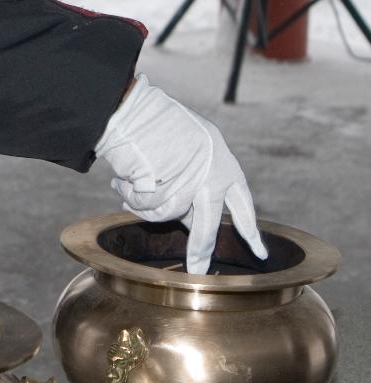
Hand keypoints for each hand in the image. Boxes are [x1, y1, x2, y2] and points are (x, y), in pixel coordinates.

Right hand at [94, 74, 267, 274]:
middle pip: (206, 228)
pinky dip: (132, 198)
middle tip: (197, 270)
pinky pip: (149, 210)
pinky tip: (122, 183)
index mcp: (224, 164)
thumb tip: (189, 218)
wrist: (139, 112)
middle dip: (199, 252)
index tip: (259, 252)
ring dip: (146, 206)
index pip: (242, 203)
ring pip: (169, 216)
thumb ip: (199, 178)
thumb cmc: (161, 124)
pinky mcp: (165, 192)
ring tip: (129, 188)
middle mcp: (213, 177)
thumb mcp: (194, 146)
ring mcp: (189, 187)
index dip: (249, 229)